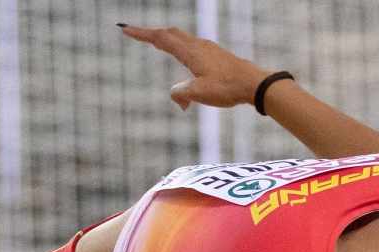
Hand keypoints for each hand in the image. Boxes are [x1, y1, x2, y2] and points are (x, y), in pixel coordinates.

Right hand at [119, 24, 271, 110]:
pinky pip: (191, 47)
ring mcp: (207, 49)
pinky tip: (183, 58)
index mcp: (190, 52)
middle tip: (135, 32)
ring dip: (166, 39)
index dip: (141, 34)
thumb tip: (176, 96)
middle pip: (169, 33)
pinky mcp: (215, 55)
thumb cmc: (227, 88)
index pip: (161, 38)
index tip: (125, 28)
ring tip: (155, 42)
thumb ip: (180, 93)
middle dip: (151, 32)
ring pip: (181, 38)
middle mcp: (198, 46)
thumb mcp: (198, 93)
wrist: (253, 84)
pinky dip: (179, 48)